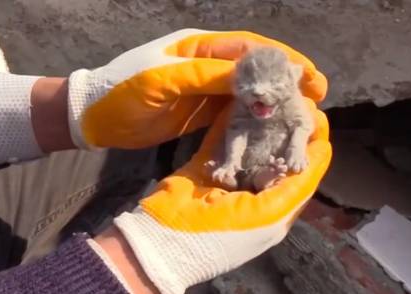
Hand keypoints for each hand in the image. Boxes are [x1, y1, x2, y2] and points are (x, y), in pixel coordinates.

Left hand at [67, 28, 326, 148]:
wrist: (92, 118)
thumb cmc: (121, 92)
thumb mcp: (161, 82)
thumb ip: (205, 78)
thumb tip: (251, 80)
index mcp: (199, 48)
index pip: (249, 49)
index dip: (281, 60)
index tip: (309, 76)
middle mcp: (206, 64)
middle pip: (256, 68)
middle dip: (286, 79)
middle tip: (318, 95)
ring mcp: (204, 88)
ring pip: (248, 90)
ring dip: (274, 100)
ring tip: (303, 113)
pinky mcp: (199, 111)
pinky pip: (233, 112)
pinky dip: (254, 117)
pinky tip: (272, 128)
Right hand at [112, 98, 330, 293]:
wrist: (163, 239)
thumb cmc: (223, 233)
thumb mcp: (270, 213)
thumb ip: (298, 183)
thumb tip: (325, 151)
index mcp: (273, 210)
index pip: (298, 173)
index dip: (308, 146)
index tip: (316, 115)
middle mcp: (253, 193)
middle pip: (275, 154)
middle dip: (285, 128)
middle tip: (293, 97)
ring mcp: (227, 180)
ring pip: (250, 144)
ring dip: (259, 121)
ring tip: (269, 94)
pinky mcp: (205, 167)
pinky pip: (221, 139)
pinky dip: (228, 120)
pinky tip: (237, 100)